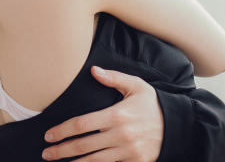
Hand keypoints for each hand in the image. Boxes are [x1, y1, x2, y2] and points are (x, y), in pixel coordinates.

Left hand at [41, 66, 163, 161]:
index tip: (49, 134)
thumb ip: (113, 78)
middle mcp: (120, 136)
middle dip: (61, 150)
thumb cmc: (152, 104)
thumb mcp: (136, 86)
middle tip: (47, 152)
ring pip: (93, 161)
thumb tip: (93, 70)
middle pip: (83, 146)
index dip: (63, 130)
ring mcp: (127, 153)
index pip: (82, 125)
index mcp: (117, 115)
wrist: (177, 126)